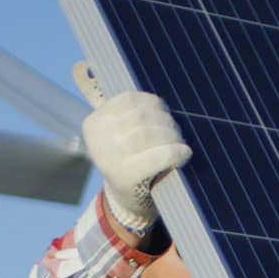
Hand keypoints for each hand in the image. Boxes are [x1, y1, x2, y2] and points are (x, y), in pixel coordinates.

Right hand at [75, 63, 189, 236]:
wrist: (128, 205)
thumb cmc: (133, 161)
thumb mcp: (124, 134)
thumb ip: (133, 112)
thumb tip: (154, 72)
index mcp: (94, 122)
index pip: (130, 99)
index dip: (155, 104)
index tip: (165, 114)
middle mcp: (98, 137)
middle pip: (142, 115)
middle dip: (166, 122)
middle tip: (177, 133)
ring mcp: (109, 156)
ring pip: (151, 132)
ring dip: (173, 136)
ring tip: (179, 144)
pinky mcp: (126, 175)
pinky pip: (158, 155)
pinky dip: (175, 152)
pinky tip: (184, 154)